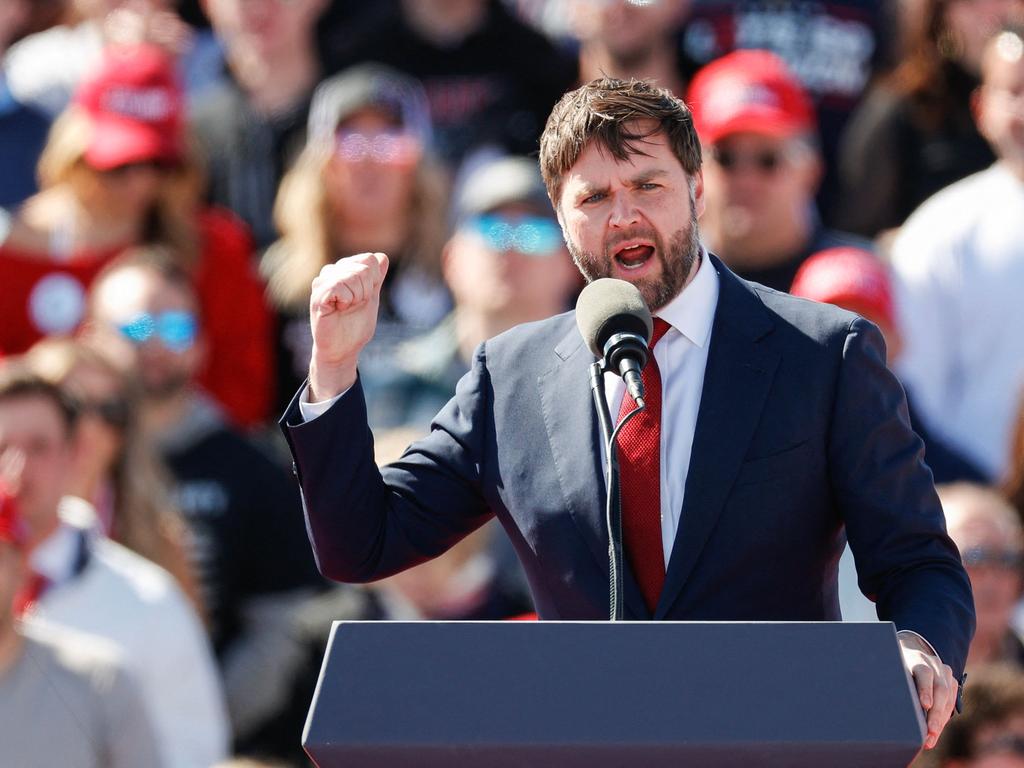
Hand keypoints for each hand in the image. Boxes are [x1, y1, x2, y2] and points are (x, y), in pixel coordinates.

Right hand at [308, 252, 388, 400]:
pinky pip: (339, 286)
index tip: (365, 296)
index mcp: (345, 270)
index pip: (370, 259)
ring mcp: (322, 282)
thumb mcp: (371, 299)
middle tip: (354, 305)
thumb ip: (376, 278)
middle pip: (364, 268)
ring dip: (356, 297)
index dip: (374, 280)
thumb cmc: (354, 326)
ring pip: (353, 276)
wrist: (342, 349)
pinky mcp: (317, 294)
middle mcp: (331, 272)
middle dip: (366, 291)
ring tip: (345, 308)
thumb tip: (382, 256)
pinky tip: (339, 309)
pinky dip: (346, 300)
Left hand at [899, 634, 957, 749]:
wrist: (912, 649)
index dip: (925, 689)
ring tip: (930, 739)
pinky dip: (943, 719)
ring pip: (947, 698)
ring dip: (940, 721)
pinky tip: (935, 733)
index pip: (924, 673)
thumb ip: (888, 678)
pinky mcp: (951, 682)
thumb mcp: (890, 665)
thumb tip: (876, 701)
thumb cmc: (895, 663)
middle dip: (935, 714)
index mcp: (916, 658)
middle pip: (939, 689)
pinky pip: (951, 703)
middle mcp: (934, 664)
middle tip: (929, 733)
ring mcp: (945, 672)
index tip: (925, 705)